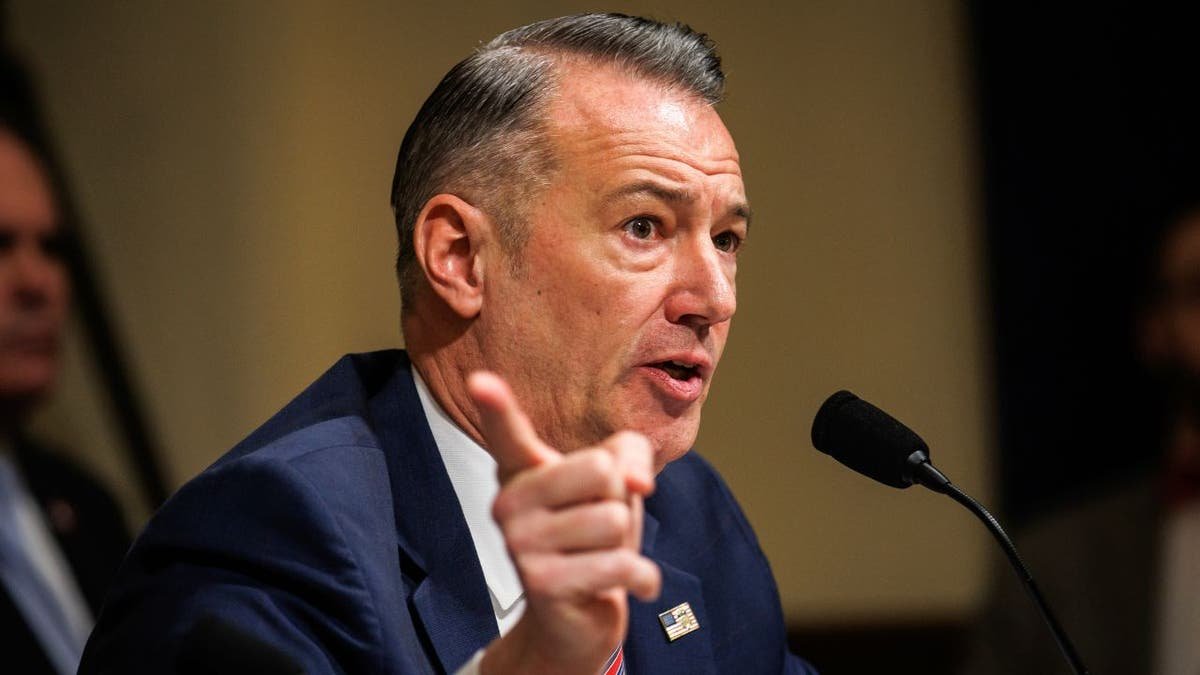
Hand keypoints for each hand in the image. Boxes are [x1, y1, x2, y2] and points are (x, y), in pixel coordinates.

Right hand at [467, 371, 660, 674]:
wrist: (578, 618)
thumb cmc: (595, 534)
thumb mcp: (620, 481)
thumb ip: (632, 454)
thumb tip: (638, 484)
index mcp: (521, 470)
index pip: (508, 432)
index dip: (495, 405)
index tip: (477, 380)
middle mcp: (509, 503)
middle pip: (601, 469)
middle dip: (619, 498)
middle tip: (598, 525)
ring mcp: (520, 545)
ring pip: (614, 518)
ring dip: (626, 542)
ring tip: (601, 556)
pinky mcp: (542, 585)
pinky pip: (621, 564)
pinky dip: (641, 578)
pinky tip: (625, 585)